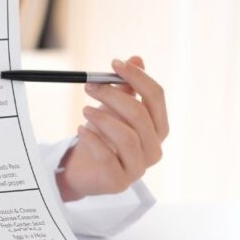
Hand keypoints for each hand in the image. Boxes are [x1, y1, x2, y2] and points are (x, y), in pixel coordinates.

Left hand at [56, 56, 168, 200]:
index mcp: (158, 127)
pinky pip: (107, 156)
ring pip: (126, 136)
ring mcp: (139, 168)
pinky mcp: (119, 182)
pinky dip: (92, 139)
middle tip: (89, 85)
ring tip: (84, 110)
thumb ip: (126, 87)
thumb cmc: (101, 135)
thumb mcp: (113, 108)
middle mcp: (154, 148)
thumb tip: (137, 57)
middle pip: (140, 114)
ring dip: (102, 118)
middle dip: (113, 95)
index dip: (137, 77)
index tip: (114, 63)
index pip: (156, 96)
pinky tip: (80, 130)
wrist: (81, 169)